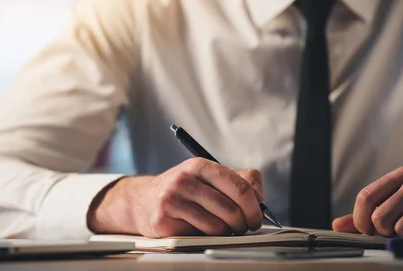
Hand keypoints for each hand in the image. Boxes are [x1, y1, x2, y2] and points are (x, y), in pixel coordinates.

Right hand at [87, 158, 264, 236]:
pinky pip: (200, 234)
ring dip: (227, 232)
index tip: (256, 217)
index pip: (240, 185)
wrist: (142, 201)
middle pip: (232, 208)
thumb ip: (238, 180)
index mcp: (200, 165)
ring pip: (218, 225)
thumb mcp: (207, 177)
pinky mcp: (164, 219)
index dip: (254, 206)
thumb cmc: (183, 190)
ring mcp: (172, 199)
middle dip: (244, 223)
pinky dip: (208, 237)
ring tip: (223, 229)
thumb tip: (259, 196)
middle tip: (244, 227)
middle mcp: (185, 179)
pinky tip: (202, 230)